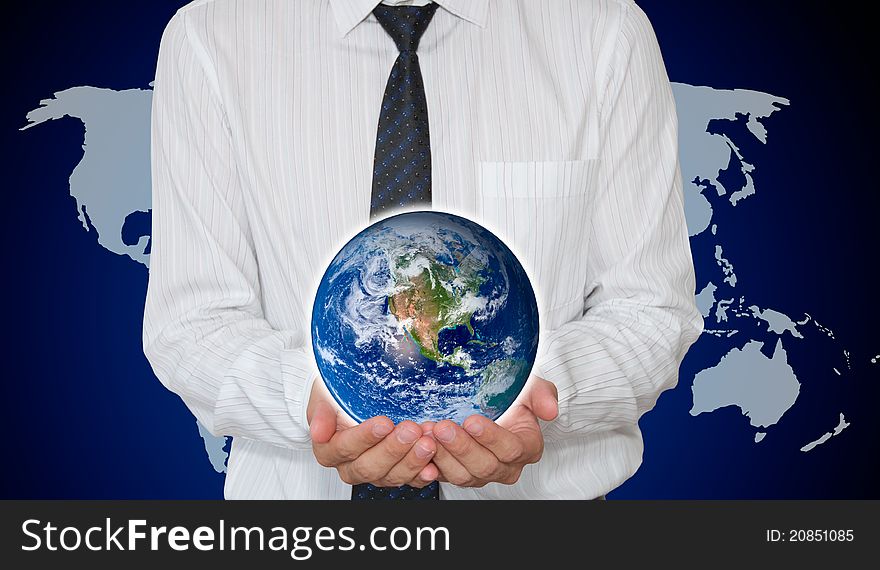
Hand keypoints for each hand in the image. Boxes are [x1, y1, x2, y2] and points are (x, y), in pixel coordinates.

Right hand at [308, 381, 439, 487]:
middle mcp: (350, 466)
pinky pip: (409, 481)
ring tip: (427, 443)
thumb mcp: (324, 396)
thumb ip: (321, 414)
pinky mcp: (394, 473)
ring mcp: (374, 472)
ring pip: (390, 476)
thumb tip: (317, 431)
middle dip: (392, 449)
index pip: (344, 448)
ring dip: (411, 461)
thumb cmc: (338, 395)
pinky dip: (422, 474)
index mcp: (329, 450)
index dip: (364, 438)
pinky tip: (432, 466)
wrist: (353, 399)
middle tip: (410, 430)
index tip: (383, 423)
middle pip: (369, 467)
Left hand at [427, 377, 557, 487]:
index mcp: (527, 447)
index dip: (491, 437)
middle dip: (462, 447)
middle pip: (485, 466)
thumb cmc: (513, 393)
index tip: (472, 421)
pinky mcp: (459, 473)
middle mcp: (506, 466)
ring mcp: (481, 472)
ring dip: (444, 456)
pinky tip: (421, 450)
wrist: (492, 400)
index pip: (511, 449)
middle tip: (443, 427)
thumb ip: (542, 395)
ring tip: (429, 433)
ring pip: (464, 475)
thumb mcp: (532, 386)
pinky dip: (431, 466)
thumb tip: (550, 410)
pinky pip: (444, 477)